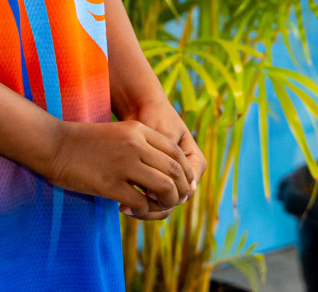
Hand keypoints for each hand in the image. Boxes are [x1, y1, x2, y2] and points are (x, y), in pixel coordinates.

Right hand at [41, 119, 192, 217]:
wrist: (54, 144)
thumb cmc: (84, 141)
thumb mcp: (118, 133)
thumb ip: (141, 145)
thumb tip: (162, 169)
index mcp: (138, 130)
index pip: (175, 152)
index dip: (185, 172)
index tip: (183, 184)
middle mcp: (136, 145)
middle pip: (174, 171)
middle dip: (181, 190)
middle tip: (176, 201)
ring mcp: (124, 164)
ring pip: (164, 188)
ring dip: (167, 202)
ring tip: (157, 207)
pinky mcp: (111, 185)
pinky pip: (141, 203)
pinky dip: (142, 211)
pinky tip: (129, 209)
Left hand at [118, 98, 205, 219]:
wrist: (140, 107)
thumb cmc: (154, 116)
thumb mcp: (162, 135)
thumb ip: (166, 161)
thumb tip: (170, 194)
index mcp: (195, 162)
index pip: (187, 190)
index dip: (168, 195)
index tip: (147, 192)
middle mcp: (185, 174)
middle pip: (175, 201)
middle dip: (155, 208)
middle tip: (134, 206)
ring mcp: (170, 179)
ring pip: (162, 205)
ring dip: (145, 210)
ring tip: (126, 207)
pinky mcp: (155, 181)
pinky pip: (150, 202)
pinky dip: (139, 204)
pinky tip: (122, 205)